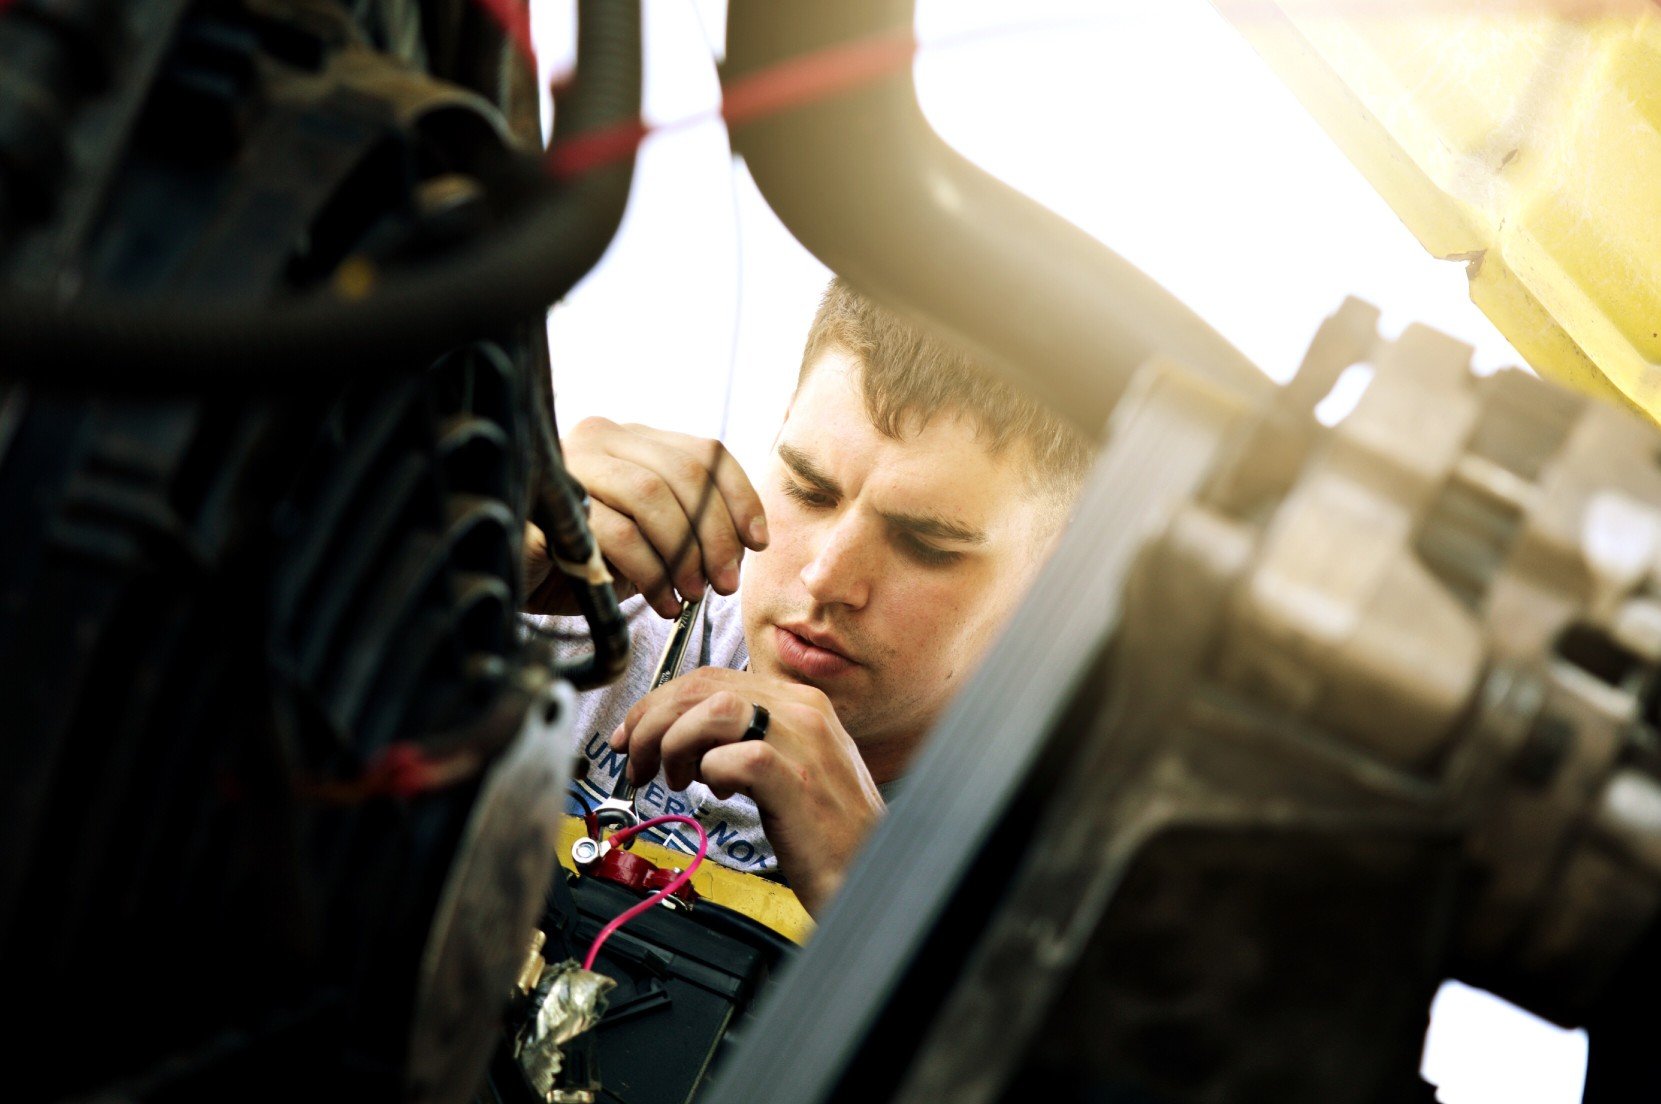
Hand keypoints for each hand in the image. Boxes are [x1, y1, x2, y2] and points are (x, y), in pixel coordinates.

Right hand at [523, 418, 767, 617]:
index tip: (758, 543)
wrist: (518, 581)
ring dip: (683, 554)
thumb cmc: (588, 560)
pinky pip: (615, 531)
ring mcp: (570, 463)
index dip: (740, 497)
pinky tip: (662, 601)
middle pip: (684, 472)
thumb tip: (746, 541)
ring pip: (651, 496)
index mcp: (632, 438)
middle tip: (725, 583)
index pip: (705, 452)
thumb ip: (690, 523)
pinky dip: (650, 572)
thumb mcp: (650, 537)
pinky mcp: (548, 502)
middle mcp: (601, 437)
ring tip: (692, 595)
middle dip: (715, 535)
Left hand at [610, 667, 885, 916]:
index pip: (711, 678)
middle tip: (637, 760)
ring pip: (714, 710)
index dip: (659, 703)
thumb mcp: (786, 766)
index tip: (633, 733)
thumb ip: (744, 740)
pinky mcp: (797, 782)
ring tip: (674, 778)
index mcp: (797, 702)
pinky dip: (712, 773)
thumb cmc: (826, 828)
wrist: (867, 870)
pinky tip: (717, 794)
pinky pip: (736, 758)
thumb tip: (684, 737)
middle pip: (703, 687)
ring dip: (676, 742)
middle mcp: (802, 711)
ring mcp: (803, 744)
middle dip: (652, 722)